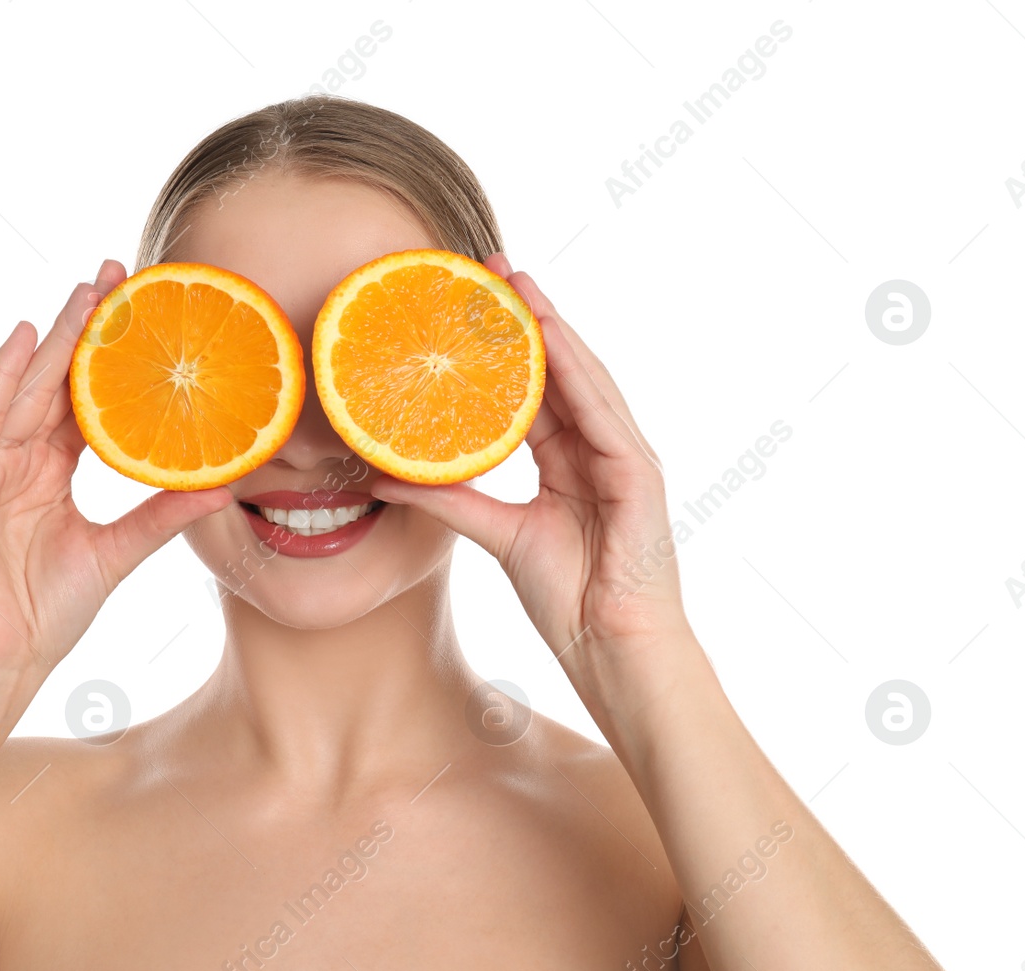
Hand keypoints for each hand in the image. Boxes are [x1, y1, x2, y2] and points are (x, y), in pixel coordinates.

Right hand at [0, 260, 233, 706]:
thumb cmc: (45, 615)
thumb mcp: (117, 554)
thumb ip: (161, 516)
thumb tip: (222, 488)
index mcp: (49, 474)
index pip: (85, 401)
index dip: (112, 360)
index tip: (145, 315)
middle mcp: (16, 460)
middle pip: (56, 381)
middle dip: (87, 328)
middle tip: (119, 272)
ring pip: (25, 388)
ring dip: (57, 337)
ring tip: (89, 290)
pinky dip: (3, 377)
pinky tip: (27, 337)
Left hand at [367, 253, 689, 672]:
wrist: (612, 650)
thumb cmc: (568, 601)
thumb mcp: (498, 535)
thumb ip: (450, 500)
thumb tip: (386, 475)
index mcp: (570, 462)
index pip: (536, 388)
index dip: (507, 345)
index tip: (472, 301)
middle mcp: (599, 450)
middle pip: (561, 369)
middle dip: (529, 316)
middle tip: (491, 266)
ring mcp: (624, 457)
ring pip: (584, 378)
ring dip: (551, 327)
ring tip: (517, 283)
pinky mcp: (638, 473)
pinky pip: (602, 411)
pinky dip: (574, 371)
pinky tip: (549, 336)